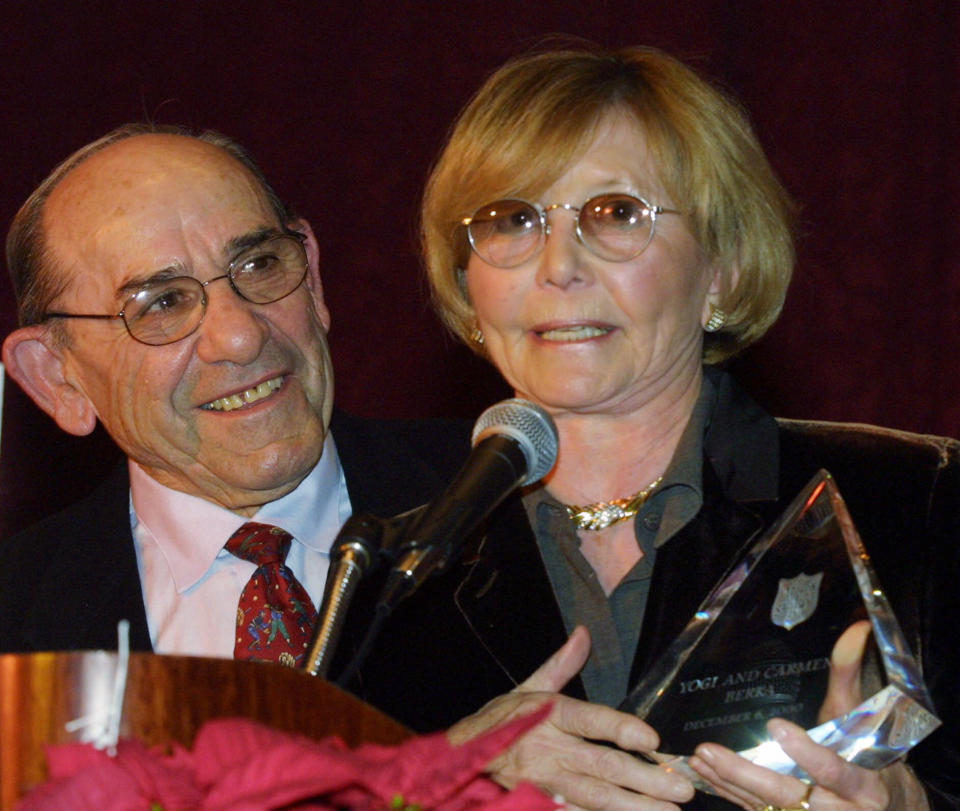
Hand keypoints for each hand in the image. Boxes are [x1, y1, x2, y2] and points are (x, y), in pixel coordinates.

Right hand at [447, 626, 694, 810]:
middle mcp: (549, 749)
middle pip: (602, 764)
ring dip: (633, 806)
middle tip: (682, 787)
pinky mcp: (539, 801)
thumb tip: (583, 633)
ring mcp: (544, 781)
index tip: (652, 739)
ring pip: (594, 797)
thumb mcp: (528, 687)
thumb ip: (561, 664)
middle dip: (645, 778)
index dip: (620, 729)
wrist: (461, 757)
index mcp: (548, 713)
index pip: (590, 720)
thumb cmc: (500, 721)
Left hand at [687, 621, 928, 809]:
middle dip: (747, 775)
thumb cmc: (870, 759)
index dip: (807, 753)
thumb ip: (850, 677)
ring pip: (768, 807)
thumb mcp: (862, 720)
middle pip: (790, 795)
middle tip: (710, 751)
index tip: (776, 726)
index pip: (835, 771)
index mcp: (866, 787)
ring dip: (729, 784)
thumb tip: (857, 628)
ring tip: (699, 759)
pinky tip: (705, 774)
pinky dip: (730, 794)